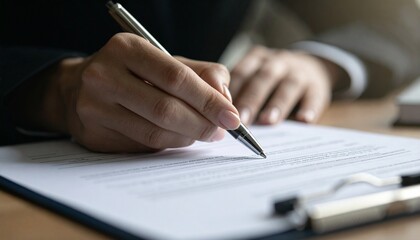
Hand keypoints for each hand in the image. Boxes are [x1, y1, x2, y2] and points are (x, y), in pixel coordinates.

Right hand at [13, 33, 239, 151]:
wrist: (77, 87)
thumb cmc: (132, 72)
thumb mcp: (165, 61)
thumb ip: (201, 73)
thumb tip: (225, 97)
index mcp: (126, 49)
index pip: (176, 77)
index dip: (208, 100)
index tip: (232, 116)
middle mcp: (104, 76)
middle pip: (165, 109)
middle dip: (202, 124)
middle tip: (222, 131)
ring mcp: (94, 107)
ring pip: (154, 133)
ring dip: (188, 137)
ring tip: (204, 134)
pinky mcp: (93, 134)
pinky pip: (142, 146)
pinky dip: (168, 144)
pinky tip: (179, 137)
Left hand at [229, 45, 340, 124]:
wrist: (313, 66)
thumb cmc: (273, 79)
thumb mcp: (256, 76)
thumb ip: (241, 92)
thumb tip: (221, 120)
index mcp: (257, 59)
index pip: (242, 72)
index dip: (232, 91)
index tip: (223, 110)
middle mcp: (277, 62)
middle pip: (263, 78)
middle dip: (252, 99)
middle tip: (242, 120)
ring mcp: (299, 72)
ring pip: (288, 85)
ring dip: (277, 104)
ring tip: (268, 121)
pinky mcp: (318, 86)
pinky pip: (314, 96)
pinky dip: (310, 108)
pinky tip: (304, 121)